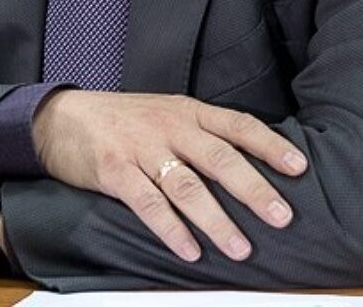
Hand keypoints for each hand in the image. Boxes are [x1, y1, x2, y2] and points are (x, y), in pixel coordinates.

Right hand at [31, 90, 307, 262]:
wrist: (62, 116)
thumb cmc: (124, 121)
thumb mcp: (166, 114)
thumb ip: (201, 133)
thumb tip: (248, 162)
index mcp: (188, 112)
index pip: (238, 126)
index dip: (270, 146)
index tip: (300, 167)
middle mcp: (170, 127)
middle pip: (220, 158)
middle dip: (254, 190)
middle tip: (282, 217)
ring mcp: (142, 149)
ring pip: (187, 186)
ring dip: (217, 220)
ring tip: (241, 248)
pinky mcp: (115, 171)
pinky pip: (148, 204)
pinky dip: (171, 229)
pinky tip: (189, 250)